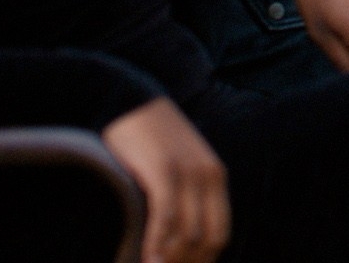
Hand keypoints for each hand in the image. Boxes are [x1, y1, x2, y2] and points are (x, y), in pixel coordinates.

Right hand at [102, 98, 229, 262]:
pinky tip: (145, 258)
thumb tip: (181, 239)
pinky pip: (164, 218)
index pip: (219, 234)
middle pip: (205, 239)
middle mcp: (208, 175)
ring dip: (169, 260)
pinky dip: (155, 244)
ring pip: (186, 234)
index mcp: (216, 177)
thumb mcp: (182, 165)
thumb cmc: (150, 140)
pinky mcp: (162, 169)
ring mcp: (186, 172)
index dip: (201, 261)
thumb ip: (189, 195)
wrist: (130, 101)